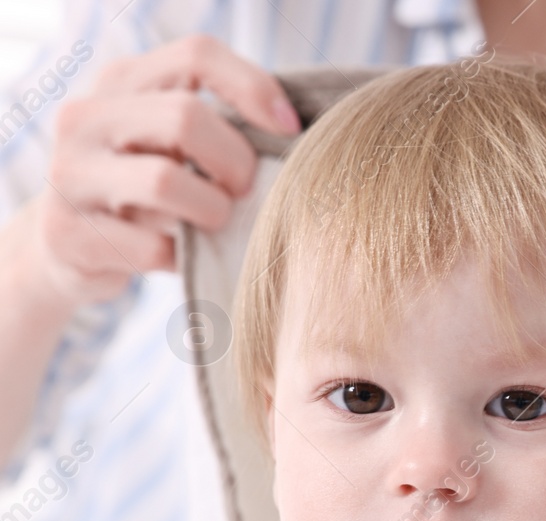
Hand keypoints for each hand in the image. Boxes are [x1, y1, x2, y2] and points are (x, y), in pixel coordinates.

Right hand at [31, 33, 300, 306]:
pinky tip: (183, 256)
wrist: (69, 248)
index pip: (196, 55)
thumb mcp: (174, 144)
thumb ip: (219, 125)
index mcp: (122, 83)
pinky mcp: (68, 233)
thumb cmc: (148, 191)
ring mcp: (70, 174)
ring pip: (164, 180)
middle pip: (184, 118)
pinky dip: (183, 257)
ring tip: (214, 221)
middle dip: (235, 162)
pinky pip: (151, 246)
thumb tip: (295, 133)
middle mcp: (86, 117)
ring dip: (211, 210)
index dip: (254, 88)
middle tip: (244, 190)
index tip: (289, 130)